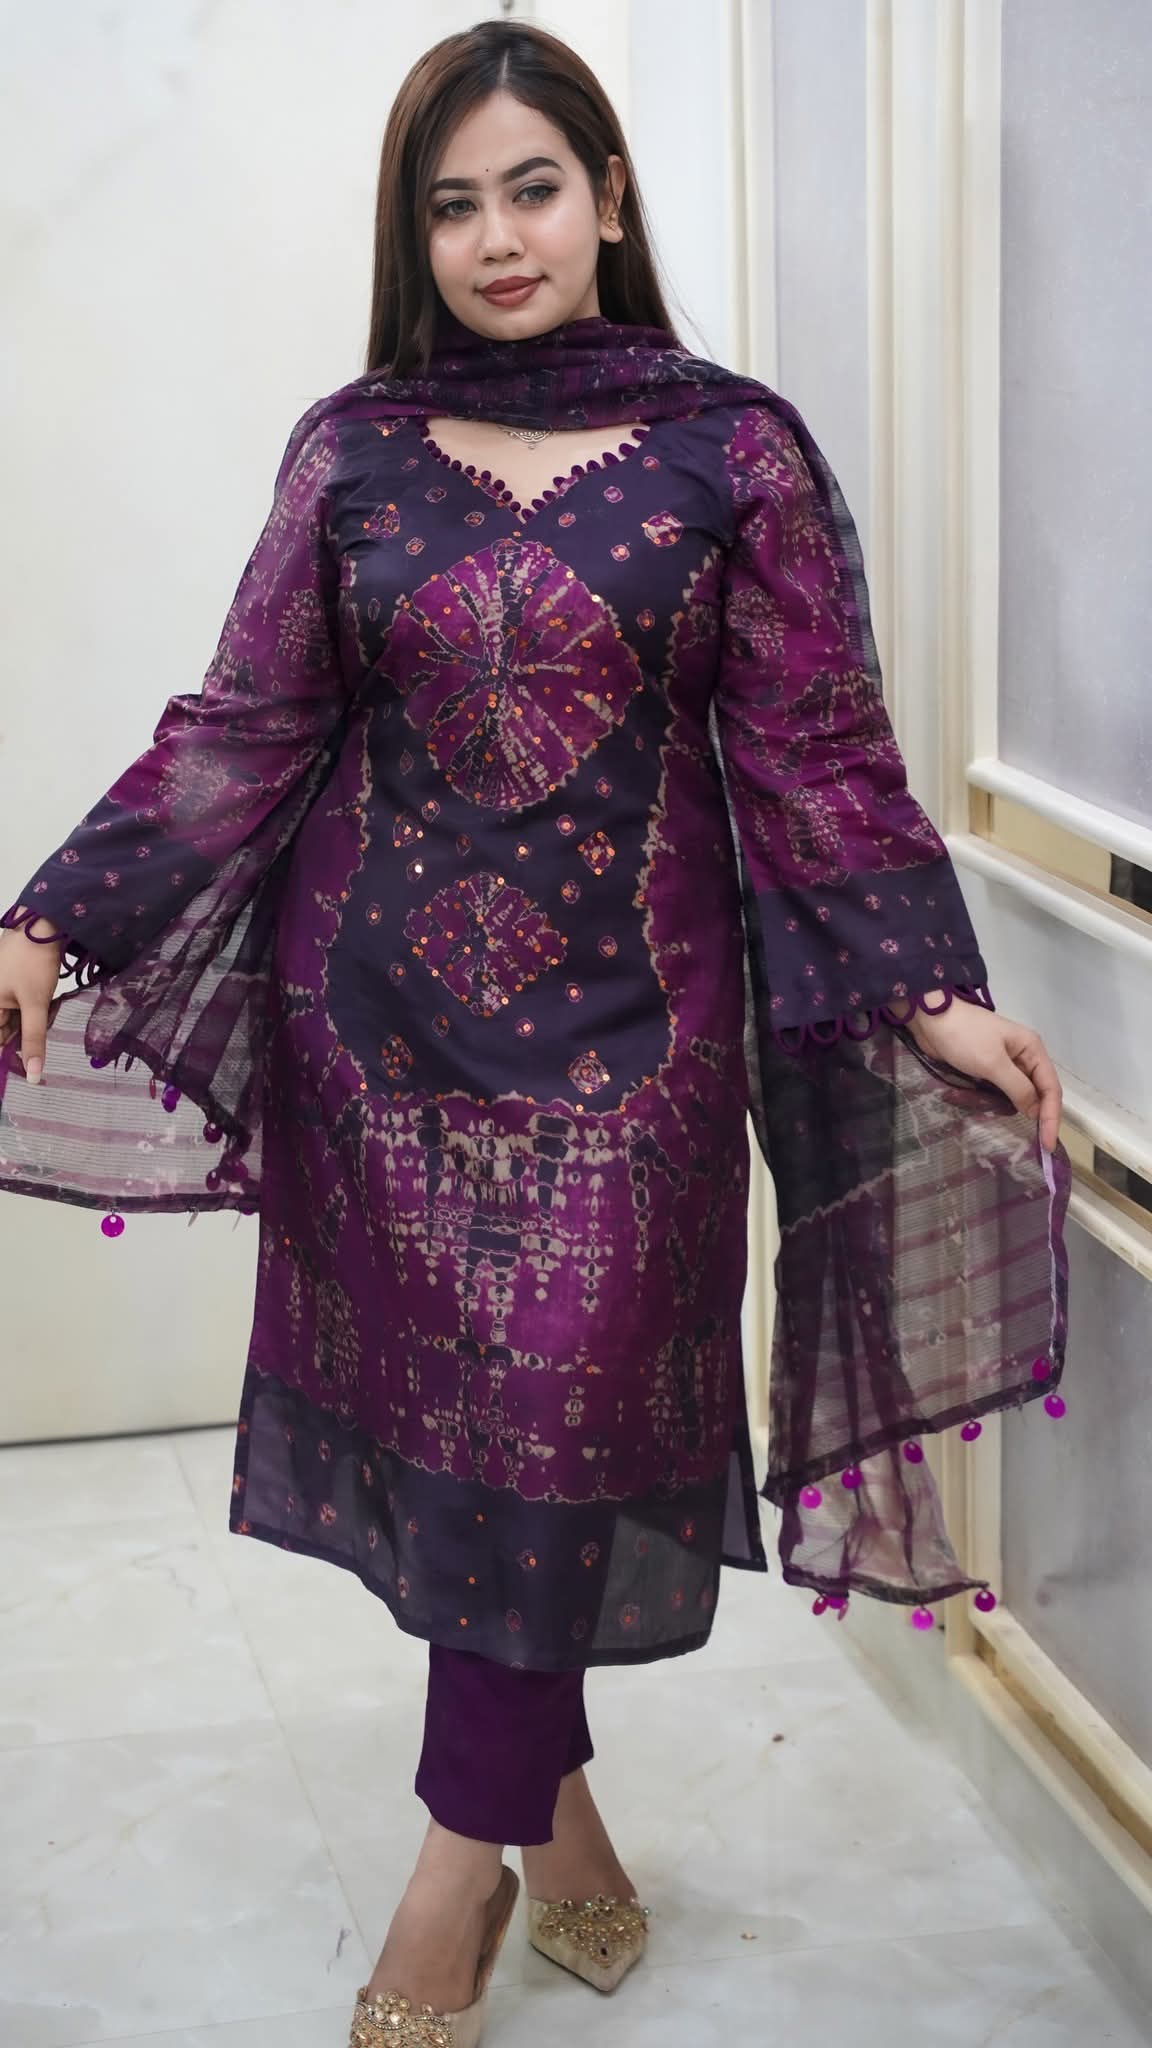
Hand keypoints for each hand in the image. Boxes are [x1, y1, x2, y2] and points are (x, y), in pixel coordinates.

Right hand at [0, 908, 64, 1085]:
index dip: (13, 1051)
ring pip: (16, 1017)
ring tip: (46, 1004)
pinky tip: (46, 999)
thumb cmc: (33, 963)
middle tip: (44, 1017)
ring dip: (34, 1018)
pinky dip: (35, 1007)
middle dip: (27, 1031)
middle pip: (7, 1029)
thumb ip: (33, 1040)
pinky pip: (21, 1004)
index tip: (32, 1062)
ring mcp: (0, 988)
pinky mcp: (11, 981)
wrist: (41, 924)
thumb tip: (32, 1076)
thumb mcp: (36, 1005)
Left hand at [898, 994, 1062, 1152]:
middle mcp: (1024, 1056)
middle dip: (1042, 1117)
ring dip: (1026, 1113)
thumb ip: (1017, 1088)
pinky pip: (1004, 1091)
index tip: (1048, 1144)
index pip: (1050, 1087)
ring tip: (1029, 1139)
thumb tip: (1035, 1112)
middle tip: (1041, 1147)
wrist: (931, 1019)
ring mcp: (1006, 1063)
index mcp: (1032, 1049)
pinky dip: (1008, 1106)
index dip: (1051, 1116)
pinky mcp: (988, 1069)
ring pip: (1023, 1093)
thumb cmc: (965, 1037)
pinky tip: (1008, 1120)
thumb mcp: (993, 1063)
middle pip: (1040, 1091)